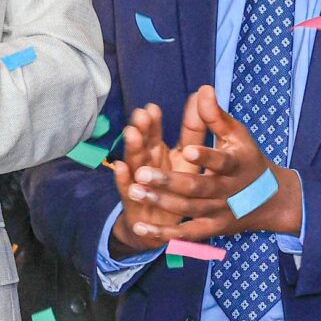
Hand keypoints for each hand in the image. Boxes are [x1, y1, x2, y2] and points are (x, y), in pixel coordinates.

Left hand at [106, 85, 300, 248]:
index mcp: (237, 164)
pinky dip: (164, 234)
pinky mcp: (212, 229)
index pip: (222, 161)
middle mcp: (229, 191)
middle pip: (198, 187)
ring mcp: (220, 212)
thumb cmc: (247, 159)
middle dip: (169, 182)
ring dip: (161, 202)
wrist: (271, 201)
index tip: (186, 149)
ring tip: (134, 191)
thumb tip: (203, 89)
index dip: (206, 157)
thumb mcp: (237, 136)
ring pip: (188, 210)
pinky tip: (140, 227)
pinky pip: (187, 234)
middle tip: (142, 173)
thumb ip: (216, 116)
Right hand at [106, 103, 198, 252]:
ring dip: (132, 149)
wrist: (158, 226)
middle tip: (141, 115)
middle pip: (142, 145)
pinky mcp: (134, 203)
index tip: (152, 108)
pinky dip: (122, 180)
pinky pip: (127, 191)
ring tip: (131, 133)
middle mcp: (145, 165)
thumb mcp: (188, 158)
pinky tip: (119, 168)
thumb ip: (192, 128)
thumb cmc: (177, 188)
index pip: (154, 134)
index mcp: (159, 153)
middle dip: (142, 130)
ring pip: (134, 164)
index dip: (153, 123)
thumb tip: (201, 94)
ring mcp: (137, 183)